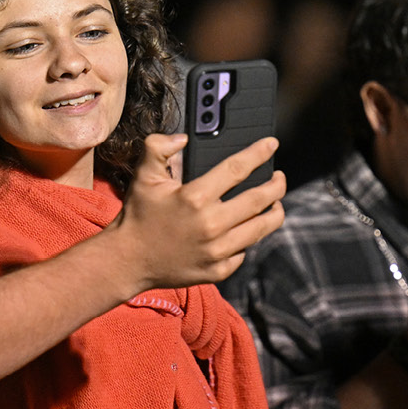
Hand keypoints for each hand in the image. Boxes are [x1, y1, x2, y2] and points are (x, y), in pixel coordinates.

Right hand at [105, 133, 285, 291]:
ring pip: (261, 228)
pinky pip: (245, 251)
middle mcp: (210, 224)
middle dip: (277, 185)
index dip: (259, 153)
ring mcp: (216, 251)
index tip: (272, 144)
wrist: (128, 261)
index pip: (238, 169)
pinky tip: (247, 229)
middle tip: (279, 177)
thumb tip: (183, 138)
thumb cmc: (139, 216)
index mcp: (195, 197)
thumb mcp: (144, 176)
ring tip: (275, 203)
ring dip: (274, 212)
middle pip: (260, 200)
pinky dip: (249, 238)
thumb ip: (158, 148)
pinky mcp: (218, 270)